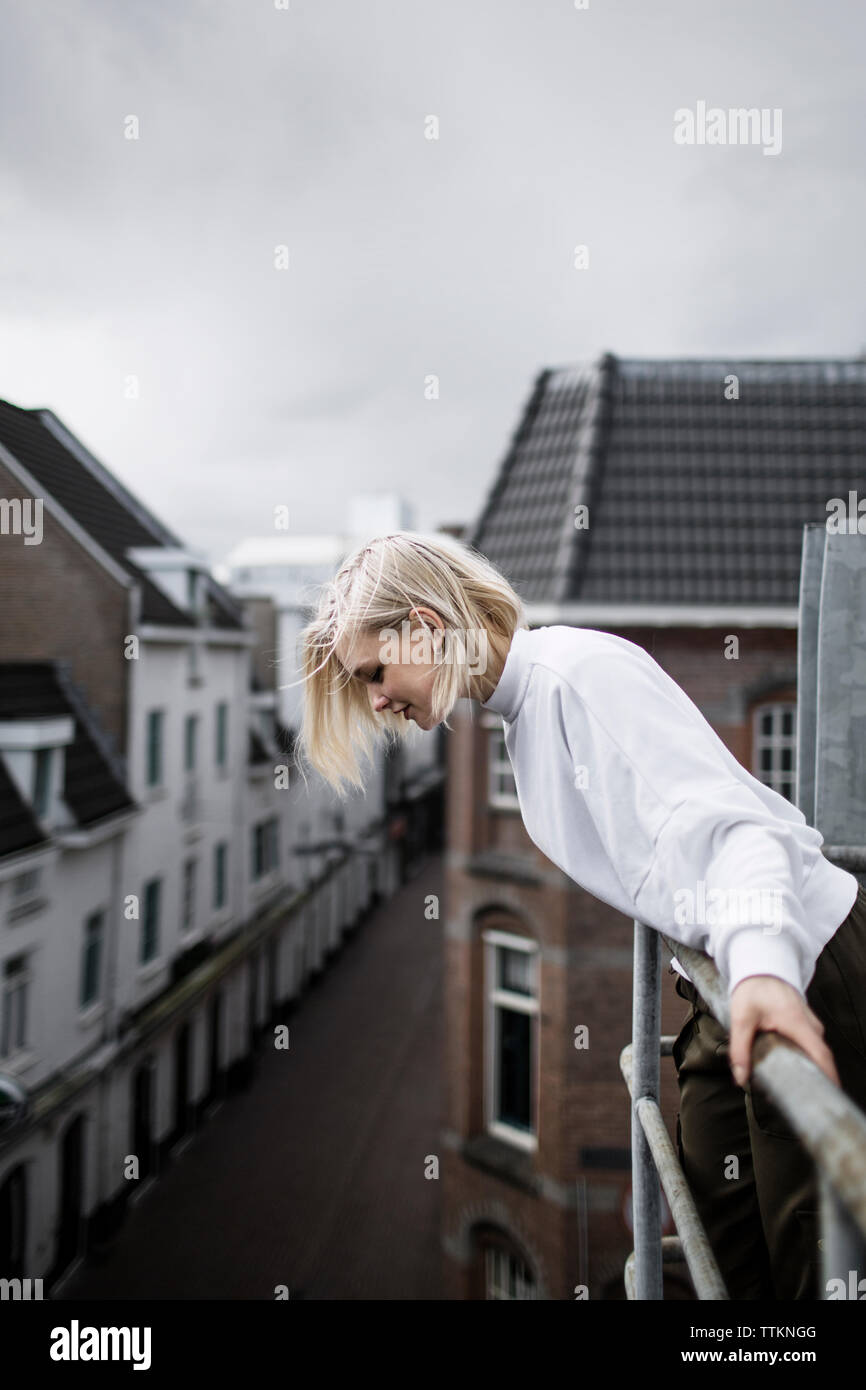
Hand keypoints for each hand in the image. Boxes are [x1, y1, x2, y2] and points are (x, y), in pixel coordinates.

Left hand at [728, 974, 839, 1089]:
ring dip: (804, 1068)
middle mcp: (810, 1025)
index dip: (827, 1077)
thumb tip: (741, 1077)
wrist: (759, 969)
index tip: (825, 1095)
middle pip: (819, 1058)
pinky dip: (801, 1057)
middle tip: (794, 1098)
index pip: (821, 1055)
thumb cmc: (753, 990)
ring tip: (787, 1085)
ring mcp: (811, 1024)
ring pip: (814, 1052)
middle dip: (811, 1079)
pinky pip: (810, 1046)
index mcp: (798, 1023)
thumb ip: (740, 1049)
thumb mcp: (741, 1019)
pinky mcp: (806, 1025)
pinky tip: (786, 1067)